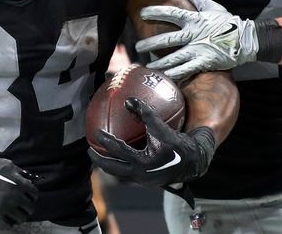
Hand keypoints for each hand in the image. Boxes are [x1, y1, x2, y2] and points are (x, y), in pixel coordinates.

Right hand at [0, 148, 37, 227]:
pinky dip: (8, 223)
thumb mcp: (6, 164)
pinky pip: (7, 225)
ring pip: (20, 219)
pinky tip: (4, 218)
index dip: (31, 195)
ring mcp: (2, 207)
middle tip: (21, 206)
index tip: (27, 196)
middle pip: (29, 208)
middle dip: (26, 207)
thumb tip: (30, 181)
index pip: (34, 194)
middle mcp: (12, 195)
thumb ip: (20, 173)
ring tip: (13, 213)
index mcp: (17, 182)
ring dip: (18, 216)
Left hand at [88, 98, 214, 185]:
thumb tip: (128, 100)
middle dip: (98, 160)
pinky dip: (120, 164)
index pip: (119, 151)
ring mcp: (142, 180)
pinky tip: (118, 155)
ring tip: (99, 154)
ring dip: (108, 164)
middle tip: (89, 149)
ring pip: (119, 173)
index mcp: (143, 162)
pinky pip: (127, 172)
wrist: (192, 162)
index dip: (106, 141)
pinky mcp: (145, 181)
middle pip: (113, 169)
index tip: (96, 132)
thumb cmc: (176, 142)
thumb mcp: (161, 128)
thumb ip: (145, 114)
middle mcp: (140, 175)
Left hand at [138, 0, 260, 80]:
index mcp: (195, 19)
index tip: (142, 13)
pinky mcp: (205, 62)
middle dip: (151, 43)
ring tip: (148, 66)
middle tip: (137, 46)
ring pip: (175, 57)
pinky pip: (187, 69)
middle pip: (168, 39)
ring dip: (160, 63)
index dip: (156, 12)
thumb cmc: (228, 22)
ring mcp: (199, 49)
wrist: (246, 39)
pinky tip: (165, 77)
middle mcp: (194, 34)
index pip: (172, 14)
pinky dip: (175, 74)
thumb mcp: (212, 7)